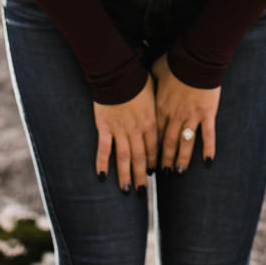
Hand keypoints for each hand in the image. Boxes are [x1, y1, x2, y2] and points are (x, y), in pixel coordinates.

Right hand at [92, 77, 156, 191]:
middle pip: (141, 157)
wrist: (117, 72)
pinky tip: (102, 176)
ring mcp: (120, 130)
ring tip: (126, 190)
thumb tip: (163, 110)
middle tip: (141, 191)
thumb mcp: (153, 93)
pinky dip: (102, 163)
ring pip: (124, 158)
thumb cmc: (136, 79)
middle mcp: (137, 130)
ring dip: (125, 175)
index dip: (153, 162)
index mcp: (151, 122)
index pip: (154, 148)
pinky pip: (104, 149)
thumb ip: (156, 107)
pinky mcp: (104, 127)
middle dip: (141, 175)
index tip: (153, 173)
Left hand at [151, 55, 218, 174]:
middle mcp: (174, 116)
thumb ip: (150, 82)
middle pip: (168, 142)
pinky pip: (208, 135)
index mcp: (160, 107)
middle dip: (165, 159)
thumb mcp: (155, 72)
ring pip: (185, 143)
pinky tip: (207, 162)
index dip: (152, 148)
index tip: (149, 160)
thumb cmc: (175, 62)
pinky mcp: (207, 114)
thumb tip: (142, 81)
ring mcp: (191, 116)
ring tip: (178, 172)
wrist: (195, 59)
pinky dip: (208, 149)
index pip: (154, 133)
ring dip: (181, 159)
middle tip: (163, 174)